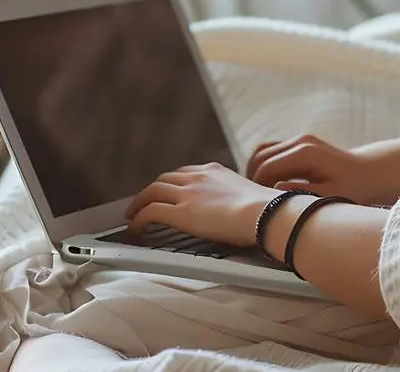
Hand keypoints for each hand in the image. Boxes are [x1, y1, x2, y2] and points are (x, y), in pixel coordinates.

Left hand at [124, 163, 280, 245]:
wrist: (264, 213)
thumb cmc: (265, 210)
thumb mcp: (249, 194)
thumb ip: (238, 198)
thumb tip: (244, 212)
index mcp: (214, 171)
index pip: (185, 173)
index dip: (172, 182)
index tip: (168, 190)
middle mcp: (197, 178)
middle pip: (164, 180)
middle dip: (151, 190)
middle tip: (144, 202)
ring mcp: (187, 194)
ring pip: (152, 192)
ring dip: (139, 203)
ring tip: (133, 215)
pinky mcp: (180, 212)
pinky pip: (150, 212)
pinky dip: (139, 219)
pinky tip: (136, 228)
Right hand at [245, 134, 399, 206]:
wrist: (371, 173)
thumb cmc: (354, 188)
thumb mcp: (331, 196)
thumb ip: (302, 193)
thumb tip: (275, 191)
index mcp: (305, 153)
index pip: (266, 168)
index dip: (257, 189)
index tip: (258, 209)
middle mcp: (299, 141)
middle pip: (259, 157)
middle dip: (251, 179)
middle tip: (252, 204)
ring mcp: (299, 140)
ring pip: (261, 152)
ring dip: (254, 172)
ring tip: (256, 196)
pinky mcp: (299, 144)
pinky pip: (271, 152)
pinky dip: (263, 167)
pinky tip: (266, 187)